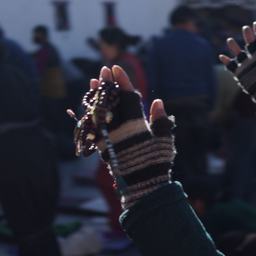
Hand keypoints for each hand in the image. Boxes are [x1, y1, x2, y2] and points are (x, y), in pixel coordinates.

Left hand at [90, 66, 174, 209]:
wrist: (142, 187)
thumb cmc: (157, 163)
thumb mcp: (165, 141)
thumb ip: (161, 121)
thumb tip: (157, 102)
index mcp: (136, 126)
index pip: (128, 98)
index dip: (122, 81)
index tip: (117, 67)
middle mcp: (119, 130)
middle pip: (110, 102)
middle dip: (107, 84)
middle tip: (103, 70)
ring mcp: (108, 139)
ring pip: (99, 112)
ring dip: (96, 97)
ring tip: (94, 82)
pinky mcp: (101, 147)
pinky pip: (93, 127)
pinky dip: (91, 114)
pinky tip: (90, 106)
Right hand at [219, 21, 255, 103]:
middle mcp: (254, 57)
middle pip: (250, 44)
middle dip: (248, 36)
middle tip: (245, 27)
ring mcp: (246, 64)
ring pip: (238, 53)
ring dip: (233, 47)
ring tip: (229, 40)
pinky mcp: (240, 72)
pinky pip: (231, 65)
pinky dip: (226, 61)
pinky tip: (221, 56)